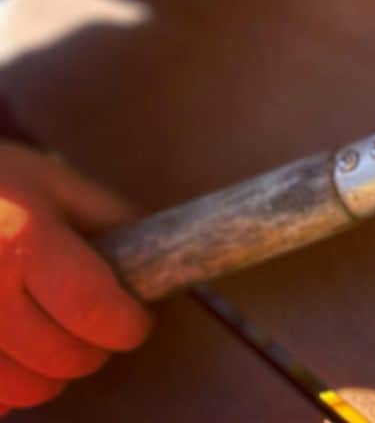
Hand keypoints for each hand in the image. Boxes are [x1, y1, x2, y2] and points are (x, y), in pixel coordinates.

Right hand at [0, 143, 151, 414]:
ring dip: (54, 374)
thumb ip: (111, 218)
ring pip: (24, 391)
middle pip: (60, 357)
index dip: (126, 324)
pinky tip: (15, 351)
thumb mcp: (58, 184)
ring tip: (57, 338)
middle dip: (96, 350)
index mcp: (24, 241)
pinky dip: (10, 388)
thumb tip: (159, 260)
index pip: (90, 305)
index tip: (138, 321)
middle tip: (100, 329)